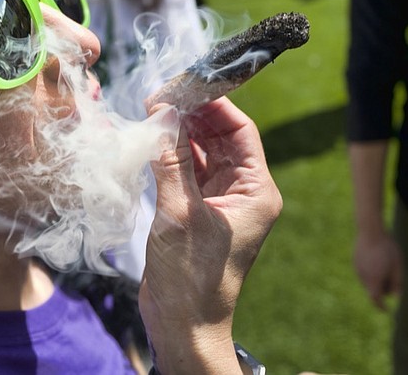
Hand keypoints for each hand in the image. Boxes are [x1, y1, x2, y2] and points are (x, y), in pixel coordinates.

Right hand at [139, 97, 281, 373]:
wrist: (183, 323)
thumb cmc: (191, 275)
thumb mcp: (180, 213)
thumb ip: (171, 160)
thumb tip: (162, 114)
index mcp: (256, 191)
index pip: (240, 131)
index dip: (214, 104)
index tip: (185, 84)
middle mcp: (242, 191)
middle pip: (219, 137)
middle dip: (192, 114)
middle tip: (159, 95)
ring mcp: (219, 200)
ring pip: (200, 151)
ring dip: (178, 132)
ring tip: (151, 110)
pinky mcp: (197, 209)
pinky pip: (186, 170)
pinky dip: (170, 153)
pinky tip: (152, 137)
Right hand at [354, 231, 401, 309]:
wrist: (370, 231)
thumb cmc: (387, 248)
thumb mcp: (397, 266)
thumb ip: (397, 283)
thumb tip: (396, 296)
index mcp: (374, 279)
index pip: (376, 299)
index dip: (381, 307)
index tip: (386, 311)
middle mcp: (363, 276)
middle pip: (372, 290)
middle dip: (382, 290)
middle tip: (392, 279)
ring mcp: (357, 269)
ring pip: (367, 282)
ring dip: (376, 280)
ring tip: (385, 265)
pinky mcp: (355, 262)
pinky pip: (363, 273)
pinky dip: (371, 273)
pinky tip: (377, 260)